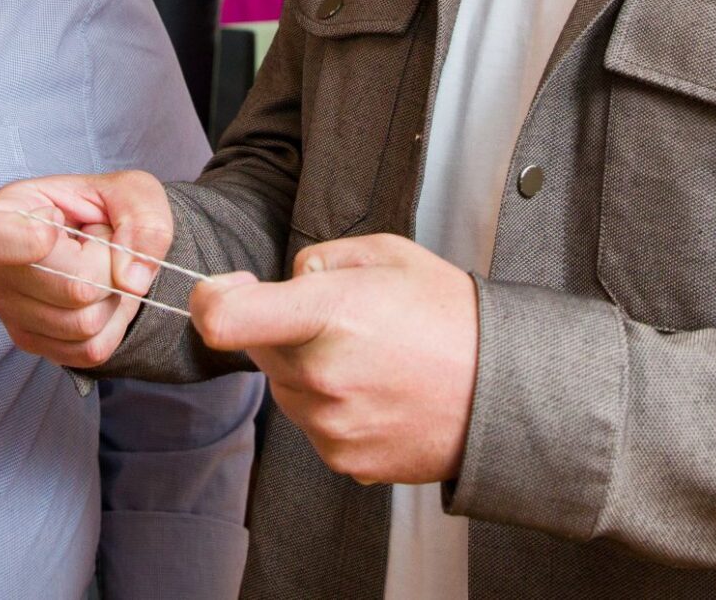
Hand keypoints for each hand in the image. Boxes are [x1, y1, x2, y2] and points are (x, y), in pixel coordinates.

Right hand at [0, 170, 171, 369]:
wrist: (104, 243)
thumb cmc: (104, 209)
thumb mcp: (134, 191)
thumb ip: (143, 219)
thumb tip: (130, 280)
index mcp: (2, 213)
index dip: (28, 239)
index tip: (56, 222)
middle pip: (72, 289)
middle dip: (108, 268)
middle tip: (99, 244)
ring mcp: (9, 310)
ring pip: (84, 324)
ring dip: (111, 298)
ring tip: (97, 269)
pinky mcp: (31, 342)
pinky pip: (89, 350)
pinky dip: (111, 326)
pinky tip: (98, 298)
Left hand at [188, 231, 477, 484]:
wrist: (506, 391)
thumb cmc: (448, 314)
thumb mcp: (385, 253)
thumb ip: (317, 259)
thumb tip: (285, 281)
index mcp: (326, 315)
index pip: (222, 318)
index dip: (209, 300)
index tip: (229, 289)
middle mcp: (320, 376)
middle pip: (256, 350)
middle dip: (280, 331)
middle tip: (339, 322)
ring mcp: (331, 426)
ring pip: (285, 390)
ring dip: (307, 372)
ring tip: (369, 359)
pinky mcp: (345, 461)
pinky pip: (313, 426)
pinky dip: (333, 408)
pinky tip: (378, 392)